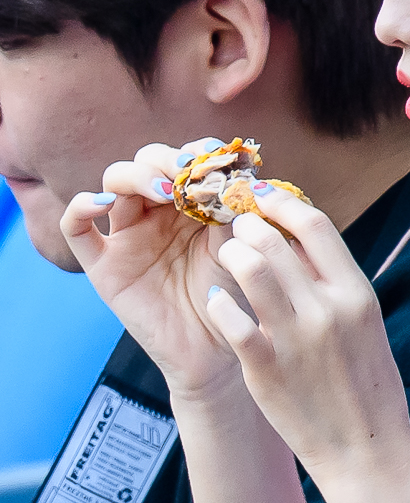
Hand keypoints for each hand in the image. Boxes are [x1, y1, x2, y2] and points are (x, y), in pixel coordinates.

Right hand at [61, 139, 242, 397]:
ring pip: (114, 182)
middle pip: (147, 161)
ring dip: (138, 176)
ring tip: (165, 192)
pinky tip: (101, 203)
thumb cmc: (234, 297)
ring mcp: (127, 236)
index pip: (184, 159)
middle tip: (190, 172)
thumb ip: (235, 210)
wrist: (219, 351)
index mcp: (191, 202)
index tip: (220, 157)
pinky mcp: (102, 265)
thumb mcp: (240, 247)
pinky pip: (75, 228)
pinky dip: (80, 207)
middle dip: (168, 159)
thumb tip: (240, 171)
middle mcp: (156, 212)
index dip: (199, 152)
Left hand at [203, 189, 409, 475]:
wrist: (367, 449)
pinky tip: (218, 302)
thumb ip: (333, 282)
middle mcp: (328, 308)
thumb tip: (298, 238)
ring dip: (230, 255)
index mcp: (356, 292)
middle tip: (235, 229)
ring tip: (226, 259)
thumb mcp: (364, 323)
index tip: (262, 198)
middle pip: (274, 239)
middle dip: (246, 226)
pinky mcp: (267, 368)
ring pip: (250, 268)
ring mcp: (297, 338)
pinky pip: (231, 320)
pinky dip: (220, 304)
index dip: (281, 203)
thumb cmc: (366, 384)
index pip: (314, 224)